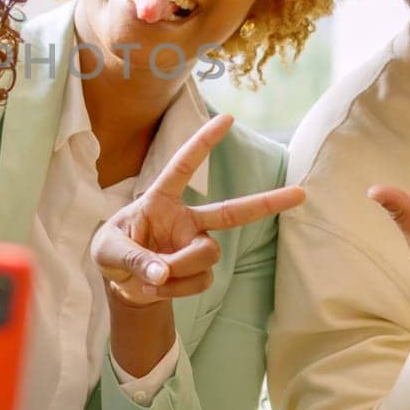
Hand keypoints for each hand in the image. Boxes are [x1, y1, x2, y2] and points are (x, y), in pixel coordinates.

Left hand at [91, 113, 305, 306]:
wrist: (120, 282)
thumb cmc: (112, 251)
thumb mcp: (108, 251)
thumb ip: (133, 259)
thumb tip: (161, 274)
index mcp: (160, 200)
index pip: (182, 167)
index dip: (203, 143)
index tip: (227, 118)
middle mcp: (186, 219)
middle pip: (231, 211)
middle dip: (267, 203)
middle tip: (300, 193)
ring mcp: (196, 245)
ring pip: (207, 256)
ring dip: (179, 272)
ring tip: (149, 280)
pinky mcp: (200, 270)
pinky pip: (201, 281)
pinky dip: (177, 290)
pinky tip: (158, 289)